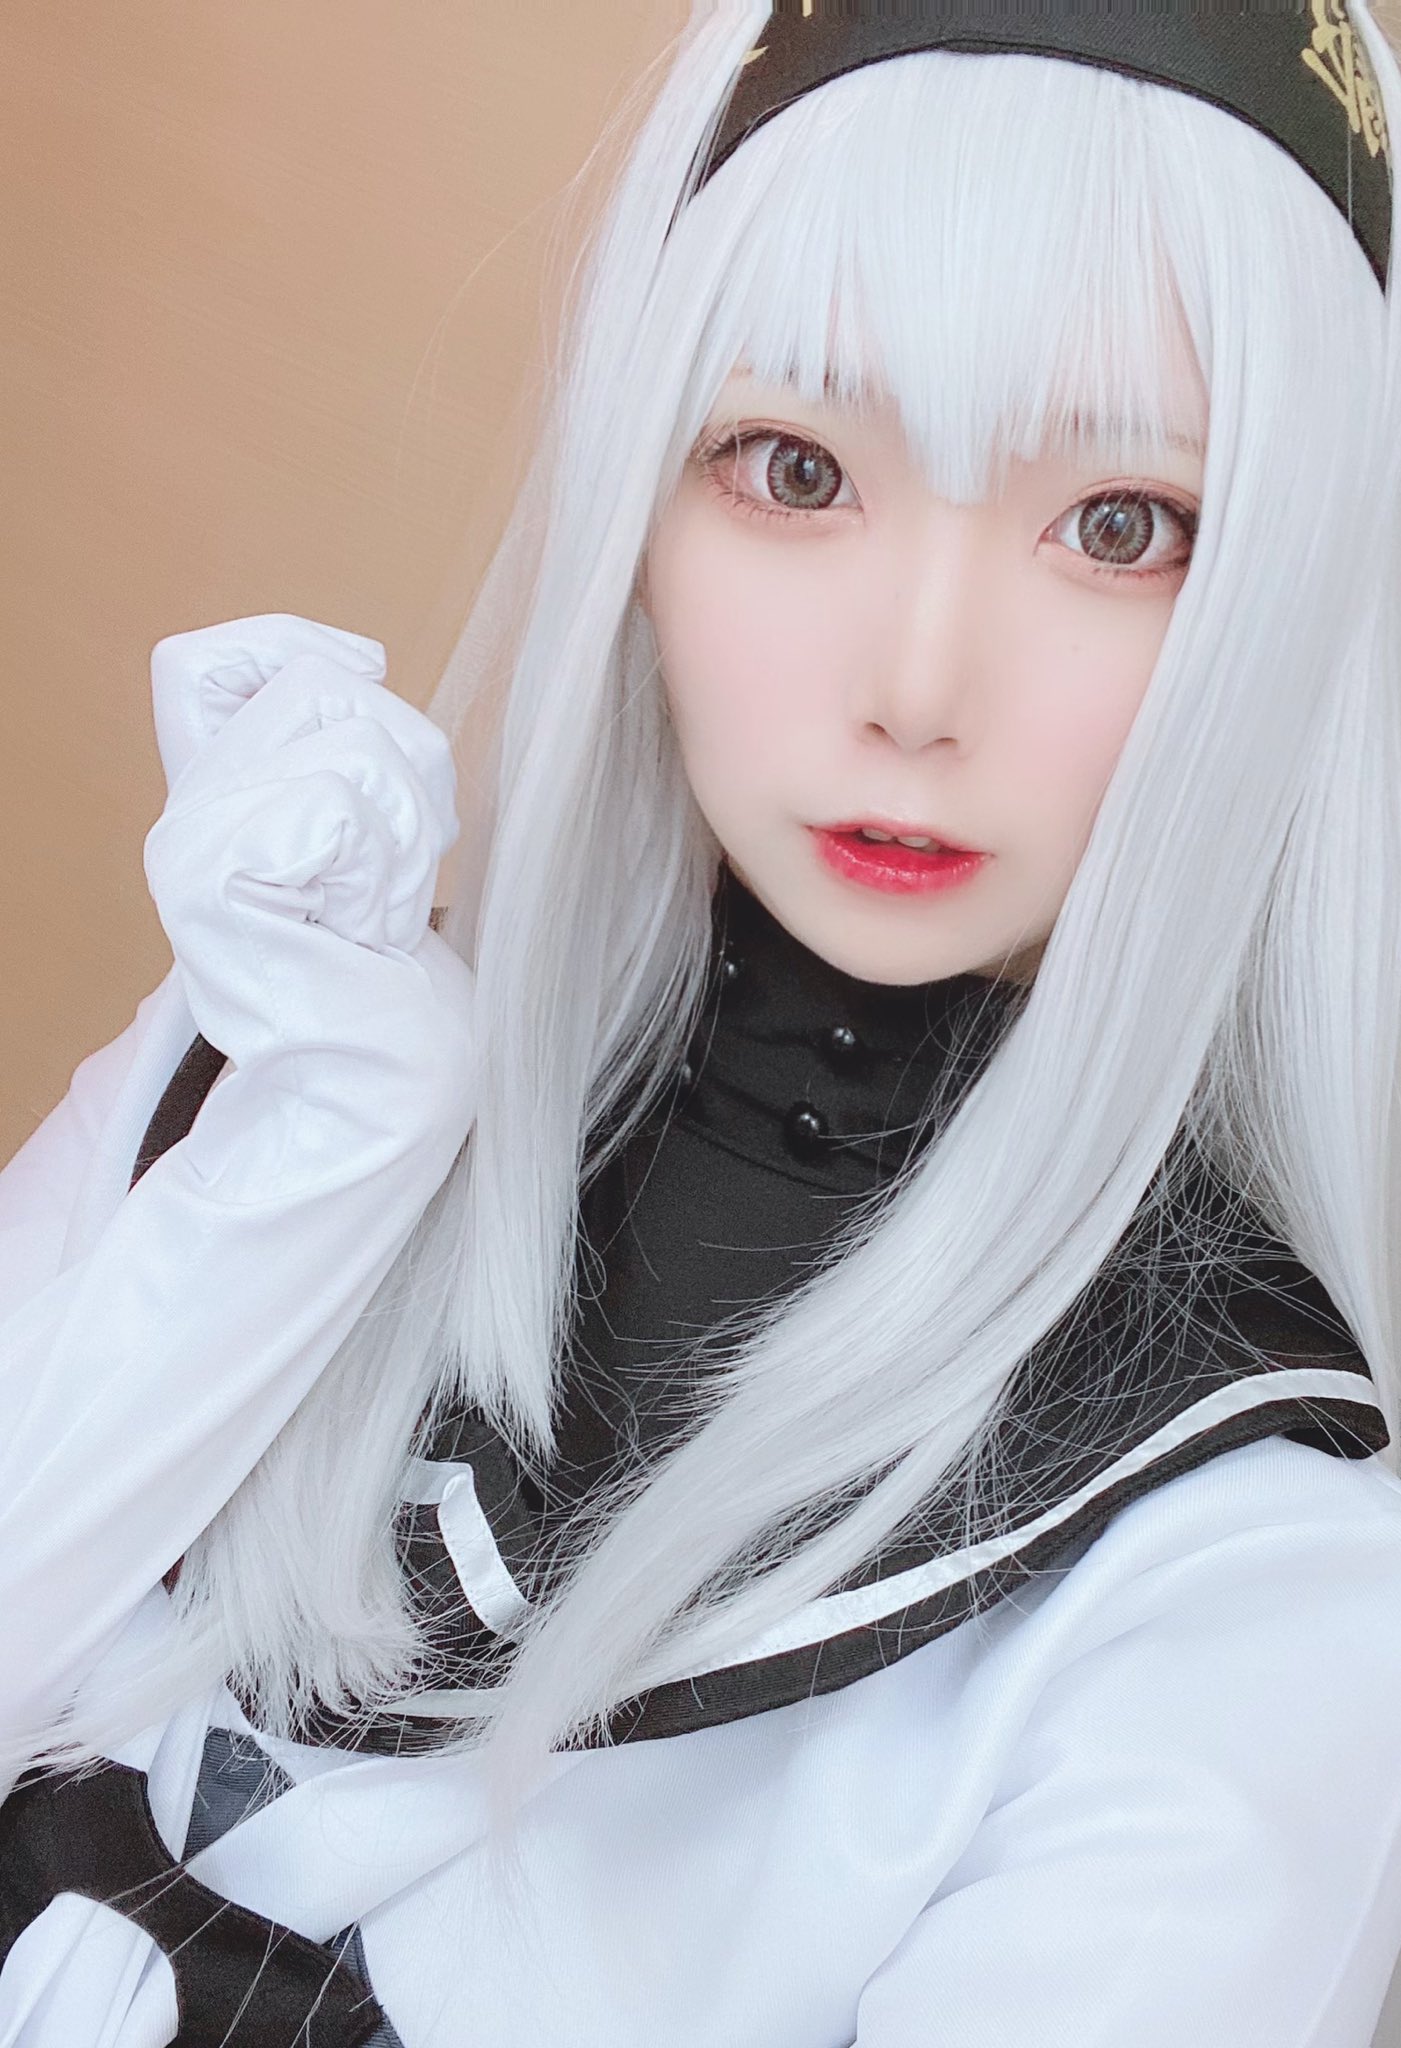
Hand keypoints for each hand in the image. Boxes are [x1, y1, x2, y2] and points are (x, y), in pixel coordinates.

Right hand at [141, 617, 473, 1141]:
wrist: (383, 1081)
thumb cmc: (395, 971)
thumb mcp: (382, 831)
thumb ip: (350, 745)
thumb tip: (357, 660)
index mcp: (222, 796)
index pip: (204, 661)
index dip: (291, 646)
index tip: (365, 686)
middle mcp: (190, 811)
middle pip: (320, 684)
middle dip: (407, 770)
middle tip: (389, 872)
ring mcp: (188, 843)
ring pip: (350, 739)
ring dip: (405, 830)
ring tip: (375, 910)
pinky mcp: (207, 877)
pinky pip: (334, 802)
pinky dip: (379, 867)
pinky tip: (357, 932)